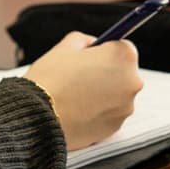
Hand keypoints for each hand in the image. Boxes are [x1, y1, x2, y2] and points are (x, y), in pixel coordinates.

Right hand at [26, 32, 141, 150]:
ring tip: (76, 97)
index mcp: (123, 57)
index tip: (92, 58)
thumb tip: (93, 44)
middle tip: (80, 78)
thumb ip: (84, 41)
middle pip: (123, 73)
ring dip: (103, 94)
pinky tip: (78, 112)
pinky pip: (110, 115)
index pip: (123, 47)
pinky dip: (98, 113)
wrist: (36, 117)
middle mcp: (133, 82)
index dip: (105, 51)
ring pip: (117, 96)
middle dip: (106, 73)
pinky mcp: (116, 127)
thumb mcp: (65, 47)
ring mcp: (126, 107)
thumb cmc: (50, 79)